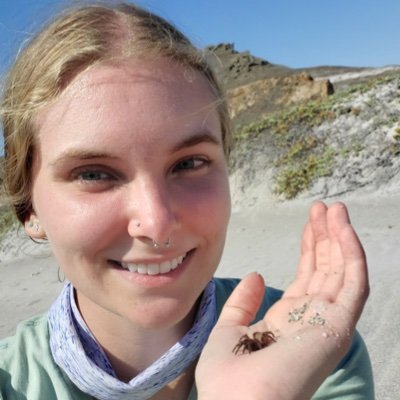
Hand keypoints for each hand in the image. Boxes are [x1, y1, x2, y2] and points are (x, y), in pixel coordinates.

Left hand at [196, 202, 368, 399]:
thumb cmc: (227, 378)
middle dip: (326, 237)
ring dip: (341, 239)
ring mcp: (327, 324)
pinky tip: (343, 229)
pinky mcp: (337, 327)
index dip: (310, 248)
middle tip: (324, 207)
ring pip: (342, 273)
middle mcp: (311, 321)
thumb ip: (243, 304)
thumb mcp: (229, 330)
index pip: (307, 277)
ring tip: (335, 209)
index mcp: (288, 323)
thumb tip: (257, 275)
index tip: (311, 221)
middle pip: (325, 270)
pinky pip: (352, 284)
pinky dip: (351, 255)